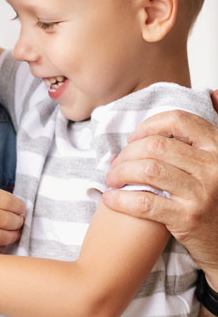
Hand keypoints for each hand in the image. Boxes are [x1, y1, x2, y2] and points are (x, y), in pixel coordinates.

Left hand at [103, 110, 217, 281]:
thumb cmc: (214, 201)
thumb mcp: (216, 164)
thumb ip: (202, 138)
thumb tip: (207, 97)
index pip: (179, 120)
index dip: (149, 125)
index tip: (134, 139)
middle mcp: (215, 167)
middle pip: (156, 145)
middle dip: (127, 153)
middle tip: (115, 164)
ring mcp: (203, 193)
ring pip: (147, 170)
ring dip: (120, 173)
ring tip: (111, 179)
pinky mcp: (188, 219)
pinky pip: (143, 202)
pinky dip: (120, 199)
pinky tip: (110, 199)